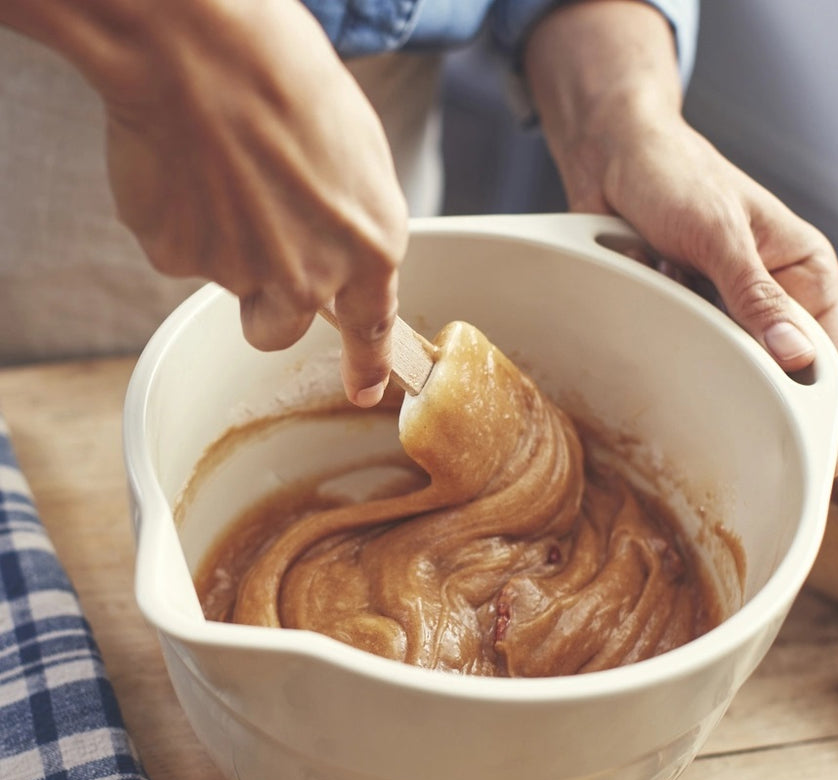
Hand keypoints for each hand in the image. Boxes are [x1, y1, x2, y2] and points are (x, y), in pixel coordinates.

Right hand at [1, 0, 407, 405]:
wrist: (200, 44)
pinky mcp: (181, 259)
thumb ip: (351, 222)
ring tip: (221, 177)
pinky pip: (180, 251)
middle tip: (253, 237)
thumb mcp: (355, 154)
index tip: (364, 391)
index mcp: (369, 246)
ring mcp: (244, 275)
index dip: (367, 366)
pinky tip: (185, 167)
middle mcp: (312, 276)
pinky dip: (180, 218)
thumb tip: (338, 248)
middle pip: (282, 328)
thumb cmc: (284, 76)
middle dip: (269, 301)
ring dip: (226, 250)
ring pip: (231, 286)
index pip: (373, 328)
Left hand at [524, 0, 837, 468]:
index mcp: (804, 273)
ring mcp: (726, 309)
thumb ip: (755, 297)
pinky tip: (667, 381)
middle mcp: (771, 297)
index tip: (823, 463)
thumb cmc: (677, 175)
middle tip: (760, 465)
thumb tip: (798, 359)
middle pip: (784, 373)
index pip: (834, 357)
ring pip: (733, 369)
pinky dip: (677, 366)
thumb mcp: (720, 236)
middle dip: (772, 413)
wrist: (612, 154)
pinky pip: (689, 355)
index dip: (833, 413)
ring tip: (709, 430)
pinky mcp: (685, 313)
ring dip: (718, 387)